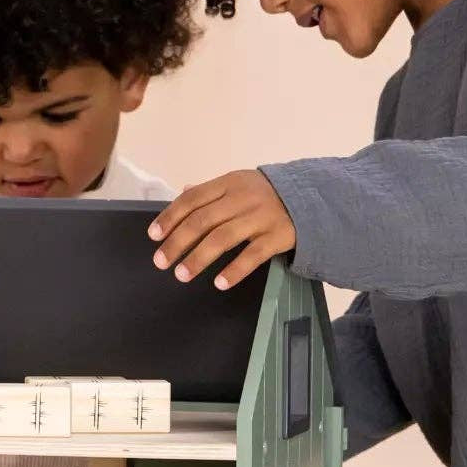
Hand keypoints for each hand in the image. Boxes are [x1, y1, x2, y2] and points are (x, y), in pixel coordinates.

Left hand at [149, 169, 295, 289]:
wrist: (312, 199)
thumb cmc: (267, 196)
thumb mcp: (239, 185)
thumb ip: (212, 191)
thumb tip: (182, 192)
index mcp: (229, 183)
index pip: (193, 198)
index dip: (170, 216)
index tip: (154, 235)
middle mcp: (243, 198)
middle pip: (203, 220)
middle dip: (178, 242)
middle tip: (161, 261)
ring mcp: (261, 217)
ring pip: (223, 238)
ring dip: (199, 258)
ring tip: (182, 274)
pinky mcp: (278, 236)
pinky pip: (253, 255)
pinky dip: (235, 270)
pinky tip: (220, 283)